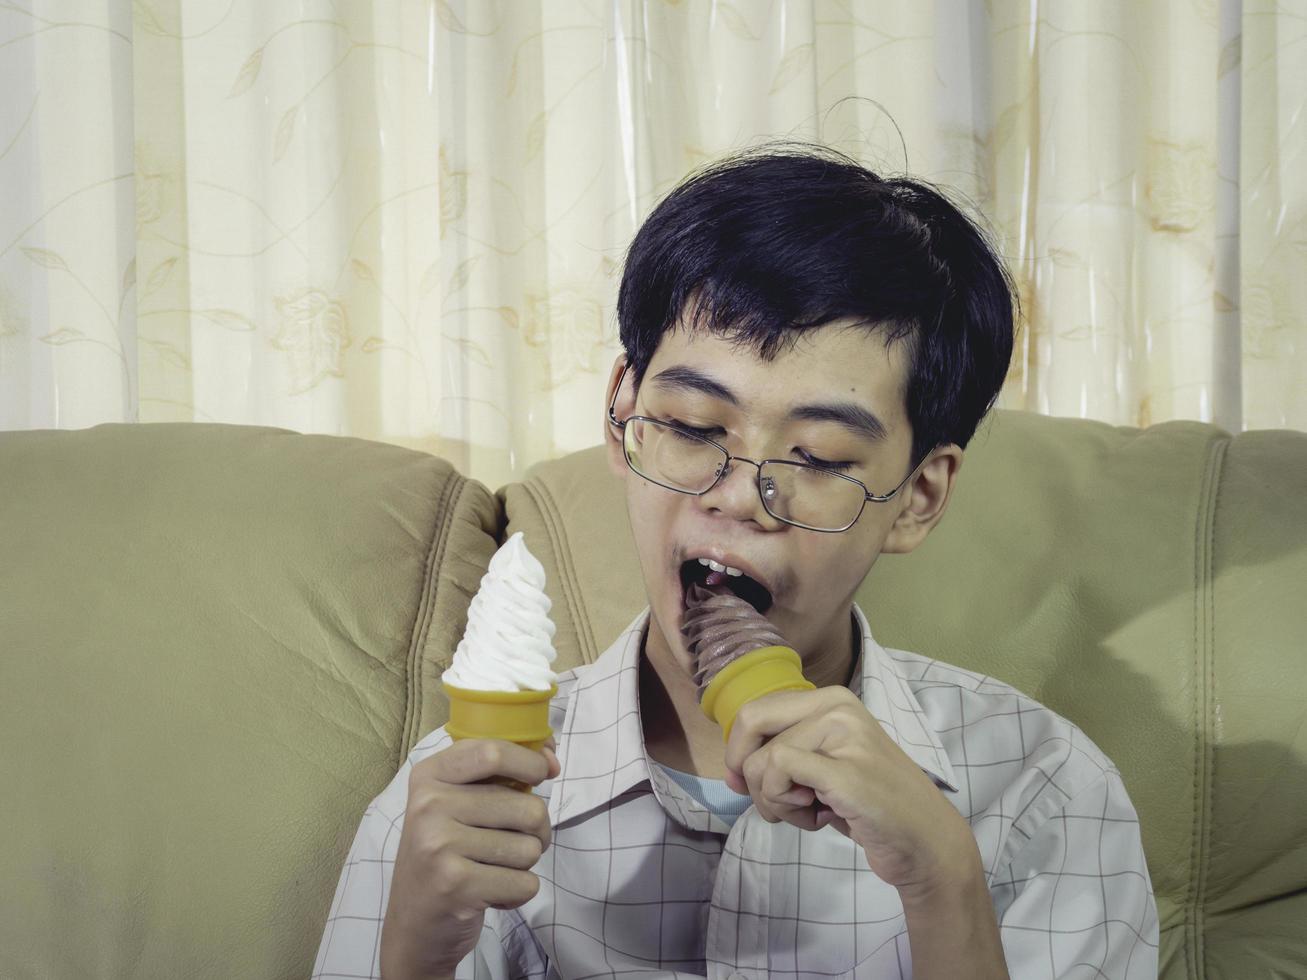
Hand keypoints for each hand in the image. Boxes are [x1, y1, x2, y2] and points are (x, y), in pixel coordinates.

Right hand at [379, 737, 559, 979]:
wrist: (414, 925)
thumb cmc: (447, 854)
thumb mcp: (456, 802)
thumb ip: (500, 772)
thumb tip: (552, 757)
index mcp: (430, 776)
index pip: (492, 751)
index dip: (530, 761)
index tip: (542, 773)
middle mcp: (429, 805)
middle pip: (526, 806)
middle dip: (537, 830)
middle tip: (513, 843)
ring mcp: (439, 846)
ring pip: (530, 848)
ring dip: (524, 865)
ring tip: (493, 869)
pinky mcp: (455, 886)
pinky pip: (525, 883)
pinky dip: (518, 893)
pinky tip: (490, 893)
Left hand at [723, 687, 975, 896]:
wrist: (925, 841)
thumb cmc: (869, 806)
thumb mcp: (824, 765)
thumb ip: (783, 753)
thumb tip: (731, 770)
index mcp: (832, 699)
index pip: (755, 710)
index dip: (737, 750)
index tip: (747, 785)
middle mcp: (838, 706)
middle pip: (751, 725)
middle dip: (750, 773)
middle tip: (778, 803)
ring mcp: (845, 735)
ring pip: (764, 760)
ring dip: (777, 801)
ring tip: (814, 812)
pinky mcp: (846, 771)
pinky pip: (779, 774)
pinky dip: (788, 807)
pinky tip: (821, 818)